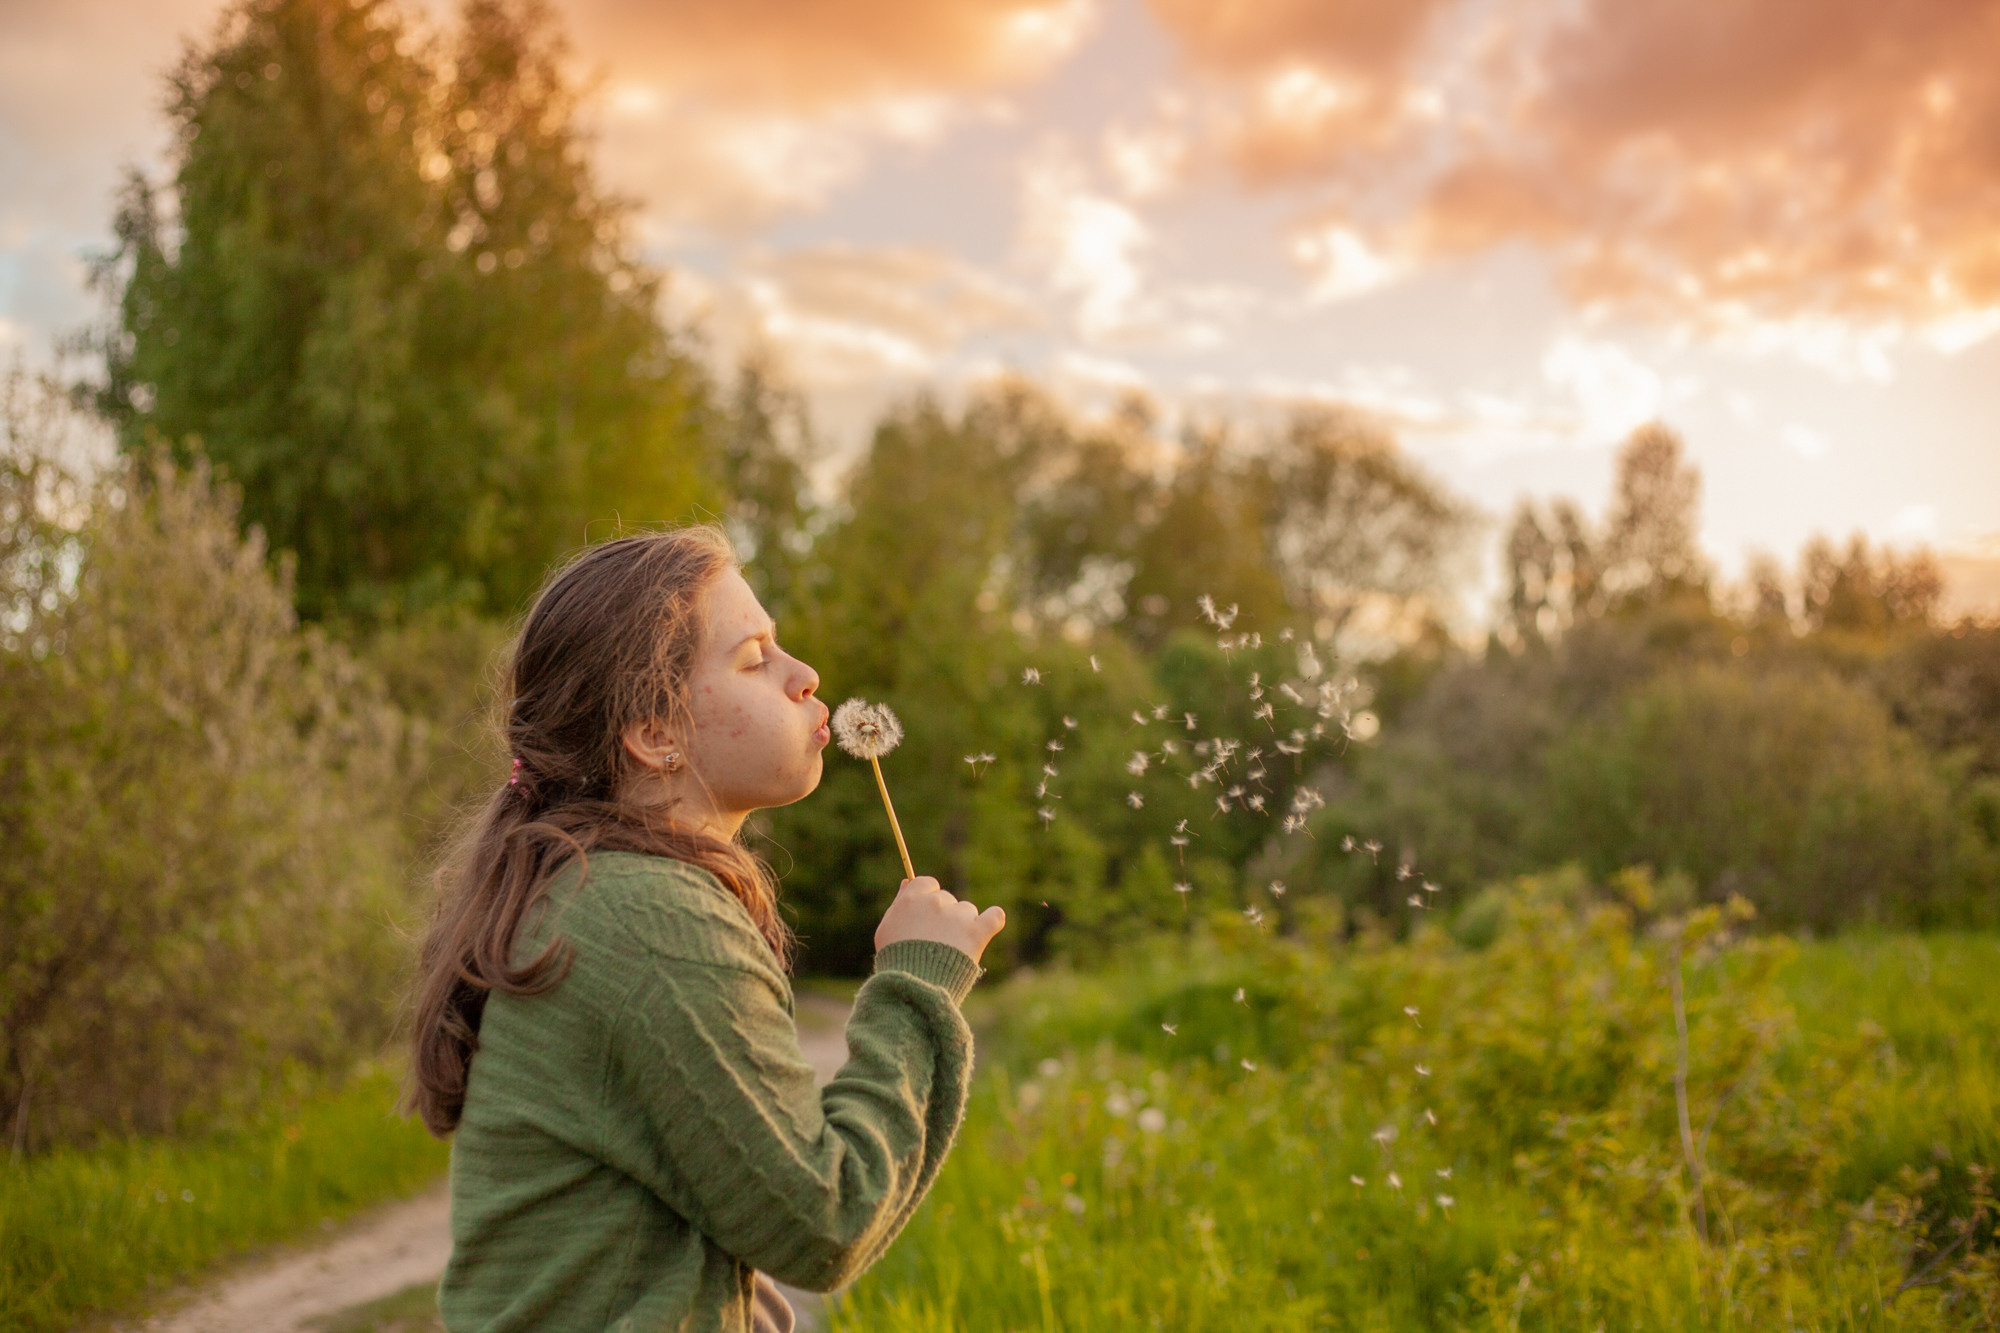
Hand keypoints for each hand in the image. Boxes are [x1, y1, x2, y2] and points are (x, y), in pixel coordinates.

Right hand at [873, 876, 1005, 964]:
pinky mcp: (976, 932)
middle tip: (936, 941)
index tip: (926, 915)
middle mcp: (936, 902)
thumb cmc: (895, 960)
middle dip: (944, 916)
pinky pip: (994, 917)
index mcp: (912, 899)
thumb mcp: (887, 929)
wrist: (913, 986)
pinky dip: (993, 920)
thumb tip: (907, 882)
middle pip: (947, 899)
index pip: (928, 884)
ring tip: (951, 950)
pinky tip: (989, 925)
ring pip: (968, 910)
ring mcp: (957, 916)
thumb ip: (899, 903)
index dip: (928, 899)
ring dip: (963, 924)